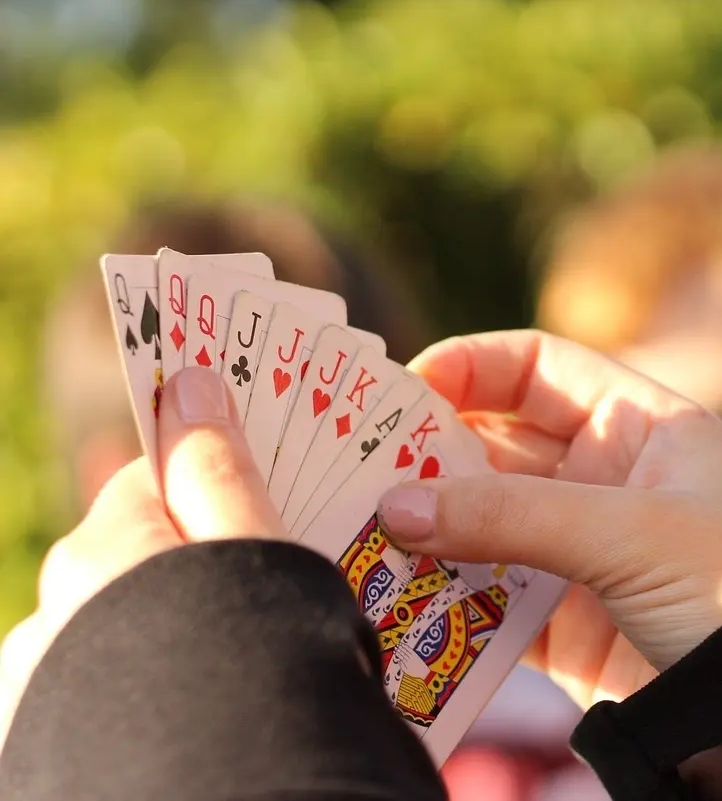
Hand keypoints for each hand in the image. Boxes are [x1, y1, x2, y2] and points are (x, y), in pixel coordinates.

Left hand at [0, 368, 283, 748]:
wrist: (228, 795)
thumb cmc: (253, 664)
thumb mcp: (256, 555)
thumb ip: (218, 471)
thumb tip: (190, 384)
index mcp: (102, 551)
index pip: (149, 483)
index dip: (211, 494)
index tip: (262, 519)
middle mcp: (50, 612)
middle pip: (125, 564)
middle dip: (182, 577)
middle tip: (257, 614)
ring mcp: (36, 687)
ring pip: (106, 637)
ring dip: (153, 646)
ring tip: (224, 686)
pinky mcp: (38, 746)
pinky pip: (93, 698)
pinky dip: (131, 700)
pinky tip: (181, 722)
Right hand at [377, 330, 721, 708]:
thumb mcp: (631, 532)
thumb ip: (512, 516)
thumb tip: (395, 505)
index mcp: (643, 426)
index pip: (542, 368)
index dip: (473, 366)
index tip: (402, 388)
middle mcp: (611, 480)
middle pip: (500, 446)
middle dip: (430, 454)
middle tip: (352, 466)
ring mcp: (589, 554)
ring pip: (488, 525)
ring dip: (429, 529)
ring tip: (357, 532)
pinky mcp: (572, 627)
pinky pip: (493, 600)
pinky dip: (447, 600)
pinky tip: (396, 598)